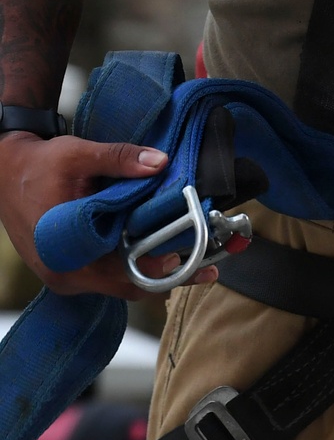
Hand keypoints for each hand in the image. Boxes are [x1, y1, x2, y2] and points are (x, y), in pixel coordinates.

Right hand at [0, 131, 217, 298]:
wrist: (5, 173)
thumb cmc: (38, 166)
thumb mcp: (78, 154)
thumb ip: (120, 158)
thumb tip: (161, 162)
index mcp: (67, 257)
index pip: (122, 275)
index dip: (158, 270)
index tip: (189, 262)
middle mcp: (67, 275)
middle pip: (126, 285)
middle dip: (166, 275)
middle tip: (206, 269)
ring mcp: (69, 275)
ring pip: (119, 281)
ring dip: (152, 270)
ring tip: (192, 258)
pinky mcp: (72, 268)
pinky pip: (109, 273)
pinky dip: (134, 263)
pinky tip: (159, 249)